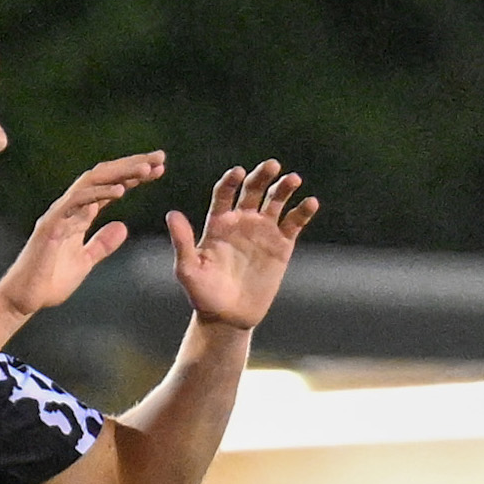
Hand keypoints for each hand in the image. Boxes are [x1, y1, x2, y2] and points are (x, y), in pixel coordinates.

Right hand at [0, 153, 164, 319]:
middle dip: (132, 165)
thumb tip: (123, 226)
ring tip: (146, 169)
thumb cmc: (49, 281)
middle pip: (103, 176)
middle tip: (159, 157)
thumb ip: (101, 244)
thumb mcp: (84, 261)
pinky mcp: (51, 225)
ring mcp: (59, 214)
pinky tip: (121, 190)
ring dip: (120, 172)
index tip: (158, 170)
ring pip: (91, 182)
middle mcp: (69, 208)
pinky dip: (99, 193)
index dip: (133, 176)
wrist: (24, 298)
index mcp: (79, 215)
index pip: (109, 187)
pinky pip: (76, 202)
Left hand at [166, 161, 318, 329]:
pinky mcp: (282, 245)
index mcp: (218, 222)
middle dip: (262, 176)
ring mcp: (263, 231)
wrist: (228, 317)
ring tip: (293, 179)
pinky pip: (294, 223)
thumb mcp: (188, 269)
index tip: (238, 173)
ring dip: (285, 187)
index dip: (231, 181)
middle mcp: (241, 221)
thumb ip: (182, 241)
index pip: (224, 193)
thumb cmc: (203, 294)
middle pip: (253, 189)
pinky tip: (310, 202)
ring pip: (276, 201)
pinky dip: (303, 211)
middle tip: (271, 166)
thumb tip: (172, 214)